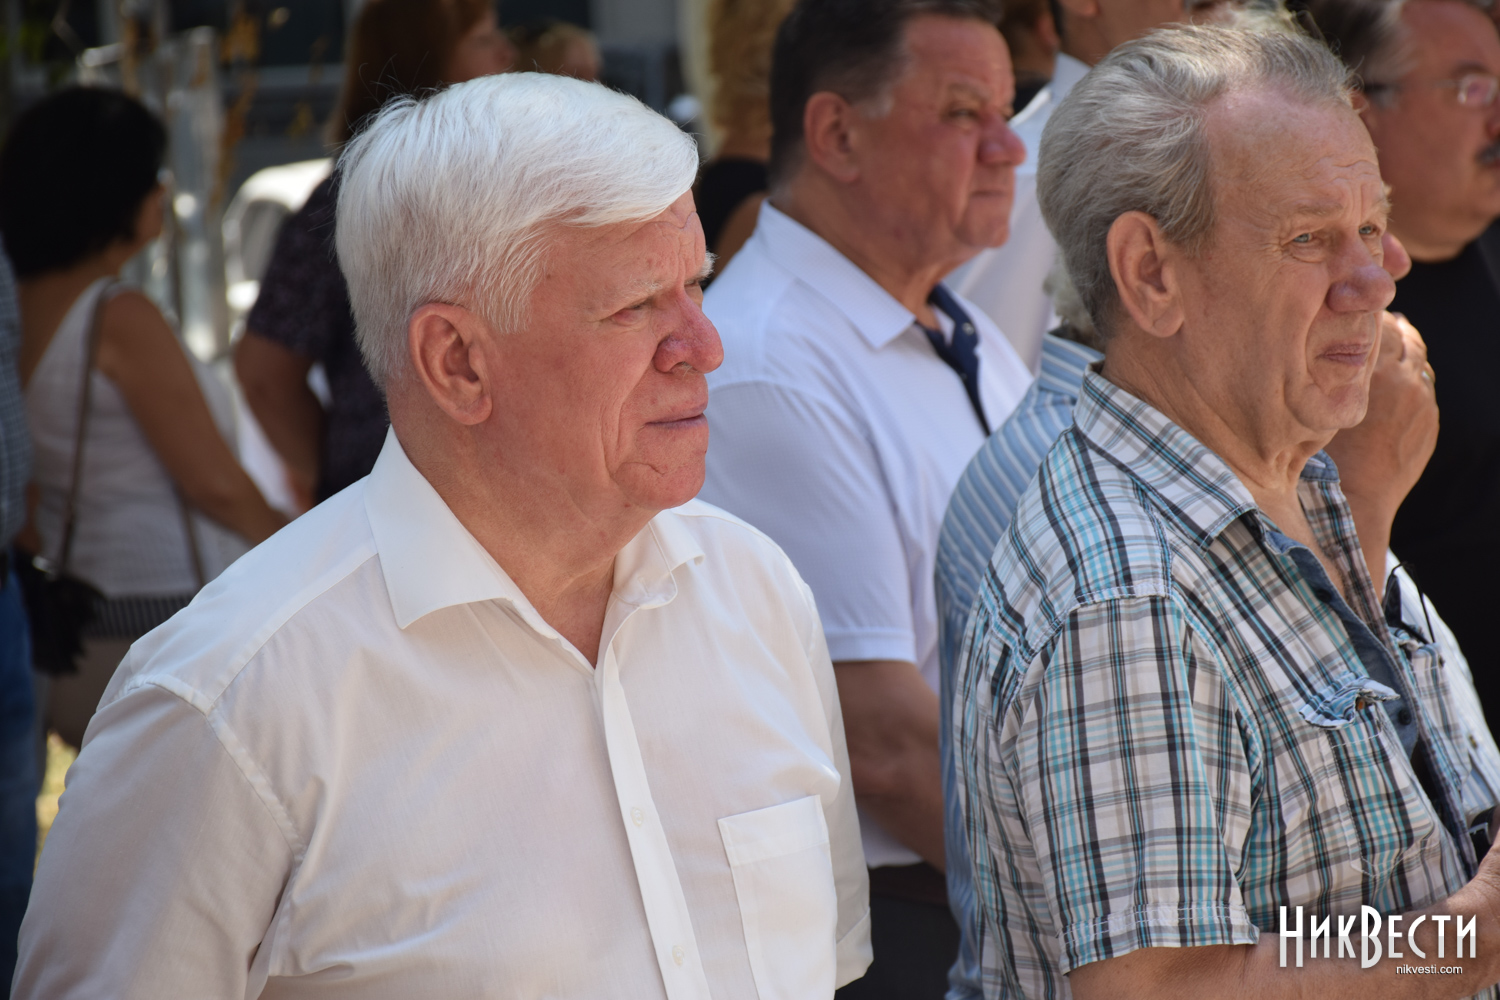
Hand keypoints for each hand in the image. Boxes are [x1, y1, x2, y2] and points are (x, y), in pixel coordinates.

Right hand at [1323, 311, 1436, 582]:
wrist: (1357, 500)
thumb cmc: (1325, 454)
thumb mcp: (1314, 403)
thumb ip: (1325, 367)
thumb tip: (1325, 336)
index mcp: (1375, 372)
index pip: (1380, 321)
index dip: (1365, 314)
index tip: (1349, 311)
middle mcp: (1406, 382)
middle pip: (1406, 335)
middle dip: (1388, 328)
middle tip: (1365, 325)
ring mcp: (1424, 402)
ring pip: (1418, 360)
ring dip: (1401, 352)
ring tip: (1378, 355)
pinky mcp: (1430, 421)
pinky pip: (1423, 386)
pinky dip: (1408, 380)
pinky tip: (1387, 388)